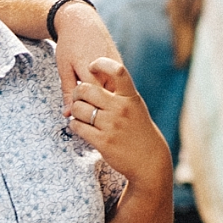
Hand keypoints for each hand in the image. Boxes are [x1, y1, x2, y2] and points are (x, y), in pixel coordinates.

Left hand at [51, 1, 120, 113]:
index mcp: (91, 73)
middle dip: (93, 105)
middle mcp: (107, 73)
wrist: (82, 21)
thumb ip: (67, 92)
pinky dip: (109, 91)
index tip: (76, 108)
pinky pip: (116, 87)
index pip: (88, 103)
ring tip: (93, 95)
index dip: (81, 108)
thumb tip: (68, 115)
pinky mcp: (121, 67)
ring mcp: (117, 70)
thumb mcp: (64, 68)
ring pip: (111, 95)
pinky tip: (102, 91)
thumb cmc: (69, 45)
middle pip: (102, 101)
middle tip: (84, 102)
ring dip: (103, 100)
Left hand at [68, 57, 171, 188]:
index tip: (91, 66)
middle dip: (77, 92)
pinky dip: (74, 125)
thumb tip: (100, 76)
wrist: (148, 159)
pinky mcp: (103, 141)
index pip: (117, 70)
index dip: (101, 63)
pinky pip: (78, 127)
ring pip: (78, 108)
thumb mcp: (135, 106)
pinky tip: (79, 126)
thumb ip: (121, 93)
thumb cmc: (139, 130)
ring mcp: (111, 125)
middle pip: (86, 89)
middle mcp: (121, 108)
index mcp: (130, 96)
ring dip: (74, 111)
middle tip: (78, 98)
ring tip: (79, 114)